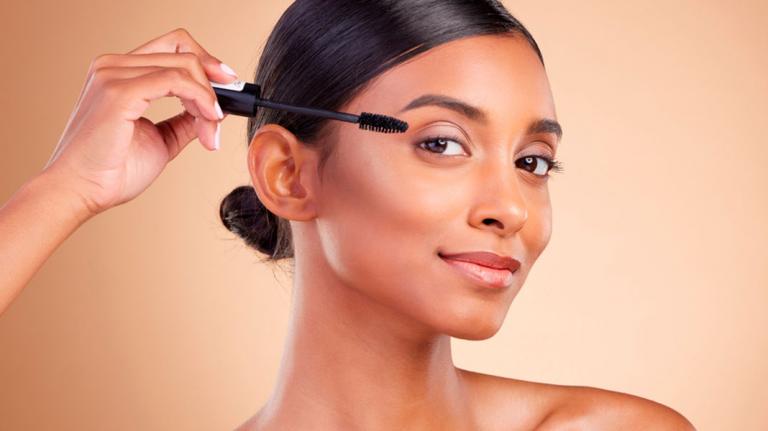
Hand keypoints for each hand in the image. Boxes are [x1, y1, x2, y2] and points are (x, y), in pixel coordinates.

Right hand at [41, 27, 238, 216]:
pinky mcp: (120, 91)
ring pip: (184, 64)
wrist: (81, 192)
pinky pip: (177, 81)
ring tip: (211, 131)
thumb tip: (211, 112)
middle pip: (181, 48)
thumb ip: (184, 120)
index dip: (205, 62)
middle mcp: (113, 66)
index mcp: (119, 73)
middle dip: (212, 79)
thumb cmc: (112, 171)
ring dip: (209, 98)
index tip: (228, 86)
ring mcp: (113, 75)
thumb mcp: (161, 139)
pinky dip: (201, 99)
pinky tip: (208, 122)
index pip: (171, 48)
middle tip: (223, 111)